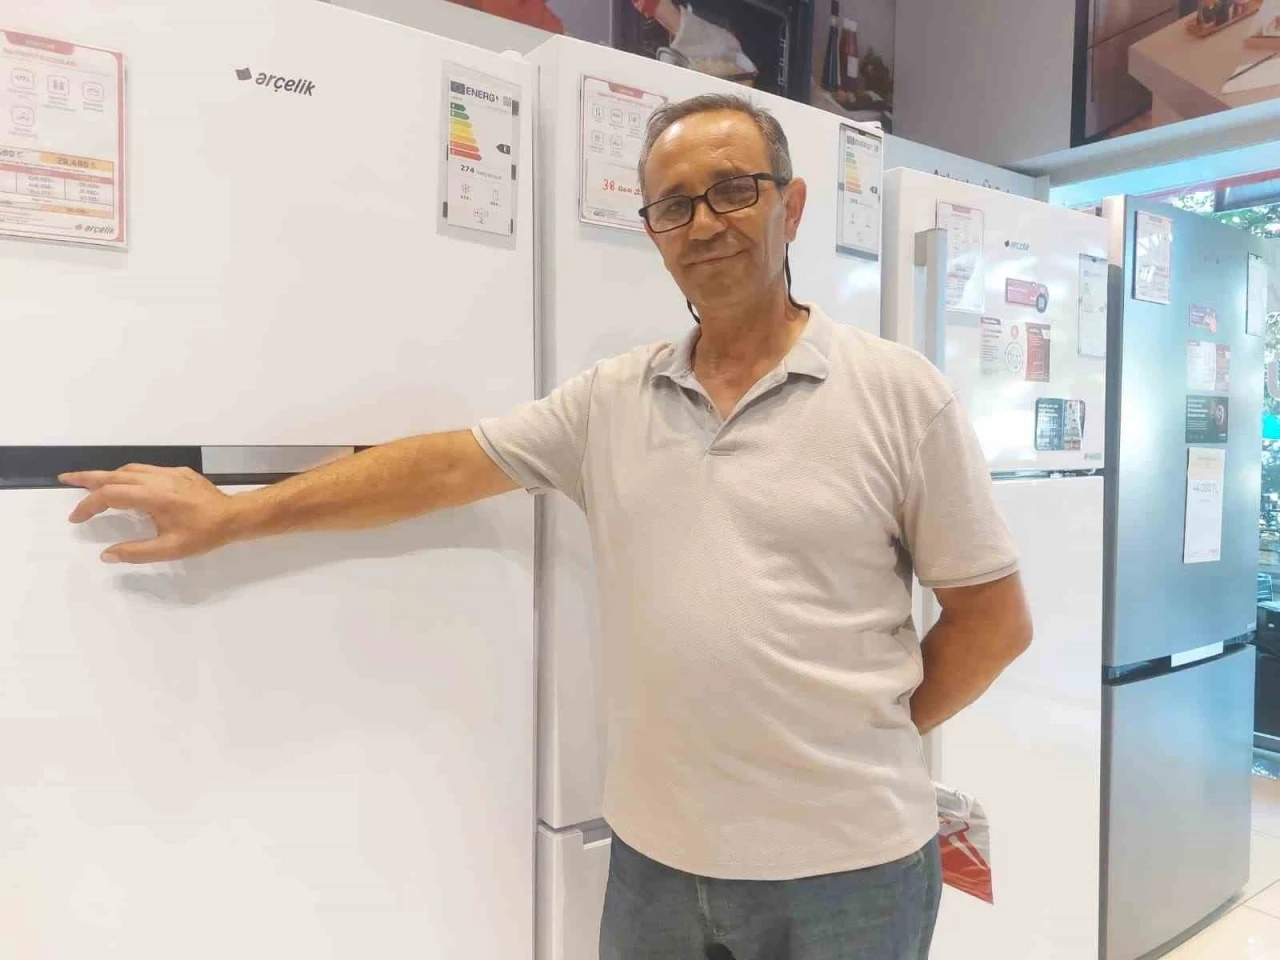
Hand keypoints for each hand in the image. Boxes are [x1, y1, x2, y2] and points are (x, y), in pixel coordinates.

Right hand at [60, 464, 238, 563]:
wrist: (235, 516)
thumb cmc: (205, 534)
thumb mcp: (170, 549)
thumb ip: (136, 552)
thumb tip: (107, 555)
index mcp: (153, 497)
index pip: (111, 495)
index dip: (89, 504)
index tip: (76, 517)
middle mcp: (158, 479)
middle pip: (115, 475)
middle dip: (88, 478)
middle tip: (65, 480)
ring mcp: (169, 473)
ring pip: (130, 469)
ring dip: (107, 475)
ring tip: (90, 483)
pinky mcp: (179, 472)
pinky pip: (146, 469)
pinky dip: (128, 474)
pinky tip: (125, 483)